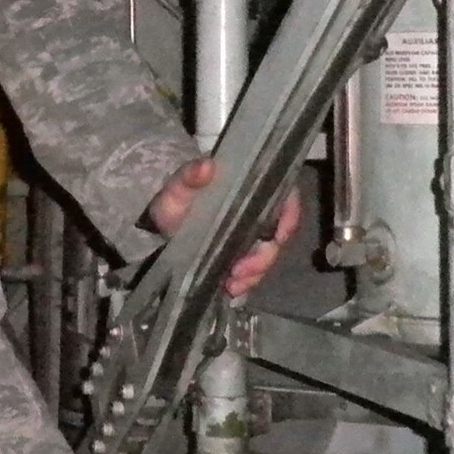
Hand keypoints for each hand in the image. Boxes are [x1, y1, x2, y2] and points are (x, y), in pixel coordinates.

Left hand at [146, 158, 300, 297]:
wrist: (163, 224)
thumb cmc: (176, 198)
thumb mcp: (179, 186)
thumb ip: (189, 175)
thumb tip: (206, 166)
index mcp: (251, 186)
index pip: (286, 197)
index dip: (289, 217)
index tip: (277, 238)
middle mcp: (259, 210)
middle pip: (279, 234)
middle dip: (264, 258)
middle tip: (240, 271)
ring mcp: (253, 235)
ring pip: (268, 256)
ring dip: (255, 274)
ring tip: (232, 285)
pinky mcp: (243, 255)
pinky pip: (255, 270)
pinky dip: (246, 282)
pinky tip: (230, 288)